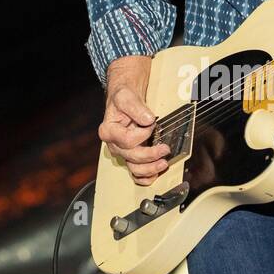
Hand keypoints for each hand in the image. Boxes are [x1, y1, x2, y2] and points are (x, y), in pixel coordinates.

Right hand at [98, 63, 169, 185]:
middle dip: (150, 155)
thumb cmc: (123, 98)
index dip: (142, 134)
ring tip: (163, 163)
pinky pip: (136, 173)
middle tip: (165, 149)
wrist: (126, 99)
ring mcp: (123, 152)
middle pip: (131, 156)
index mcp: (108, 131)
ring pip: (134, 168)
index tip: (152, 124)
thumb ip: (135, 107)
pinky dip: (146, 176)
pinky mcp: (132, 156)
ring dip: (150, 169)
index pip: (126, 140)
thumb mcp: (126, 96)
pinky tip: (155, 173)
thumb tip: (148, 119)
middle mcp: (114, 144)